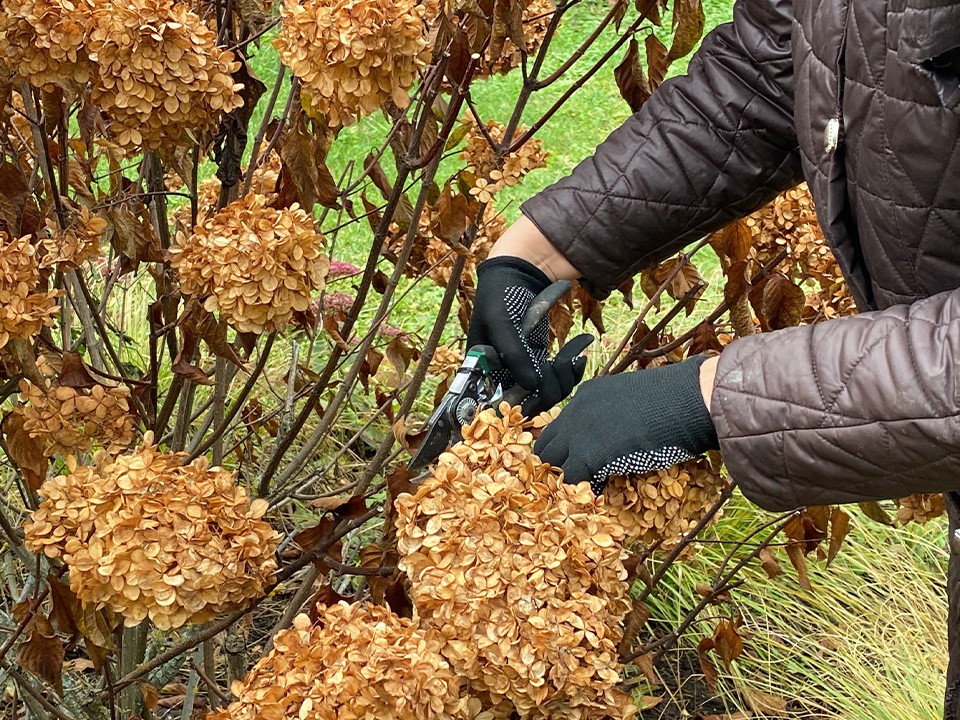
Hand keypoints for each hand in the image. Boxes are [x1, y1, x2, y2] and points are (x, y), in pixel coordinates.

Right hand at [468, 256, 590, 414]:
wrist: (520, 272)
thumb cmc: (501, 295)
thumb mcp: (501, 321)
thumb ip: (514, 354)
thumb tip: (532, 385)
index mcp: (482, 371)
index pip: (501, 405)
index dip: (524, 402)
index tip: (542, 382)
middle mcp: (500, 376)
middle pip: (531, 403)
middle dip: (552, 384)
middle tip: (564, 360)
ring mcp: (521, 371)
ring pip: (548, 393)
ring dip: (566, 375)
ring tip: (578, 351)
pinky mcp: (539, 363)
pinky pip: (558, 379)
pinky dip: (573, 367)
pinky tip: (581, 347)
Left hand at [534, 355, 719, 493]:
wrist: (688, 401)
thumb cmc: (674, 400)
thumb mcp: (632, 401)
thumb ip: (614, 415)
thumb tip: (614, 438)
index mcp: (586, 395)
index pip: (560, 426)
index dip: (566, 447)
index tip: (574, 462)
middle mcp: (575, 410)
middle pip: (547, 443)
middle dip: (555, 464)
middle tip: (573, 482)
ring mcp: (578, 431)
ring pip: (551, 462)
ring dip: (563, 478)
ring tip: (581, 491)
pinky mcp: (588, 453)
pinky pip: (570, 479)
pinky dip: (579, 490)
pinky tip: (594, 496)